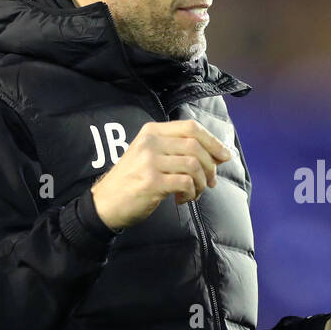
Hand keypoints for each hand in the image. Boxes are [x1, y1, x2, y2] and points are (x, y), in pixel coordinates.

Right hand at [90, 119, 232, 229]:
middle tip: (211, 182)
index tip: (225, 156)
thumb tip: (218, 154)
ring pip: (194, 165)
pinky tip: (183, 199)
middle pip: (196, 146)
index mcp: (152, 131)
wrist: (106, 203)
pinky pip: (186, 183)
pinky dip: (191, 193)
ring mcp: (150, 162)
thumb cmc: (133, 180)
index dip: (212, 141)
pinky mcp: (152, 182)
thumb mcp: (150, 155)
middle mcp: (150, 142)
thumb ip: (179, 150)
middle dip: (211, 166)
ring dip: (202, 182)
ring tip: (195, 193)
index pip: (190, 127)